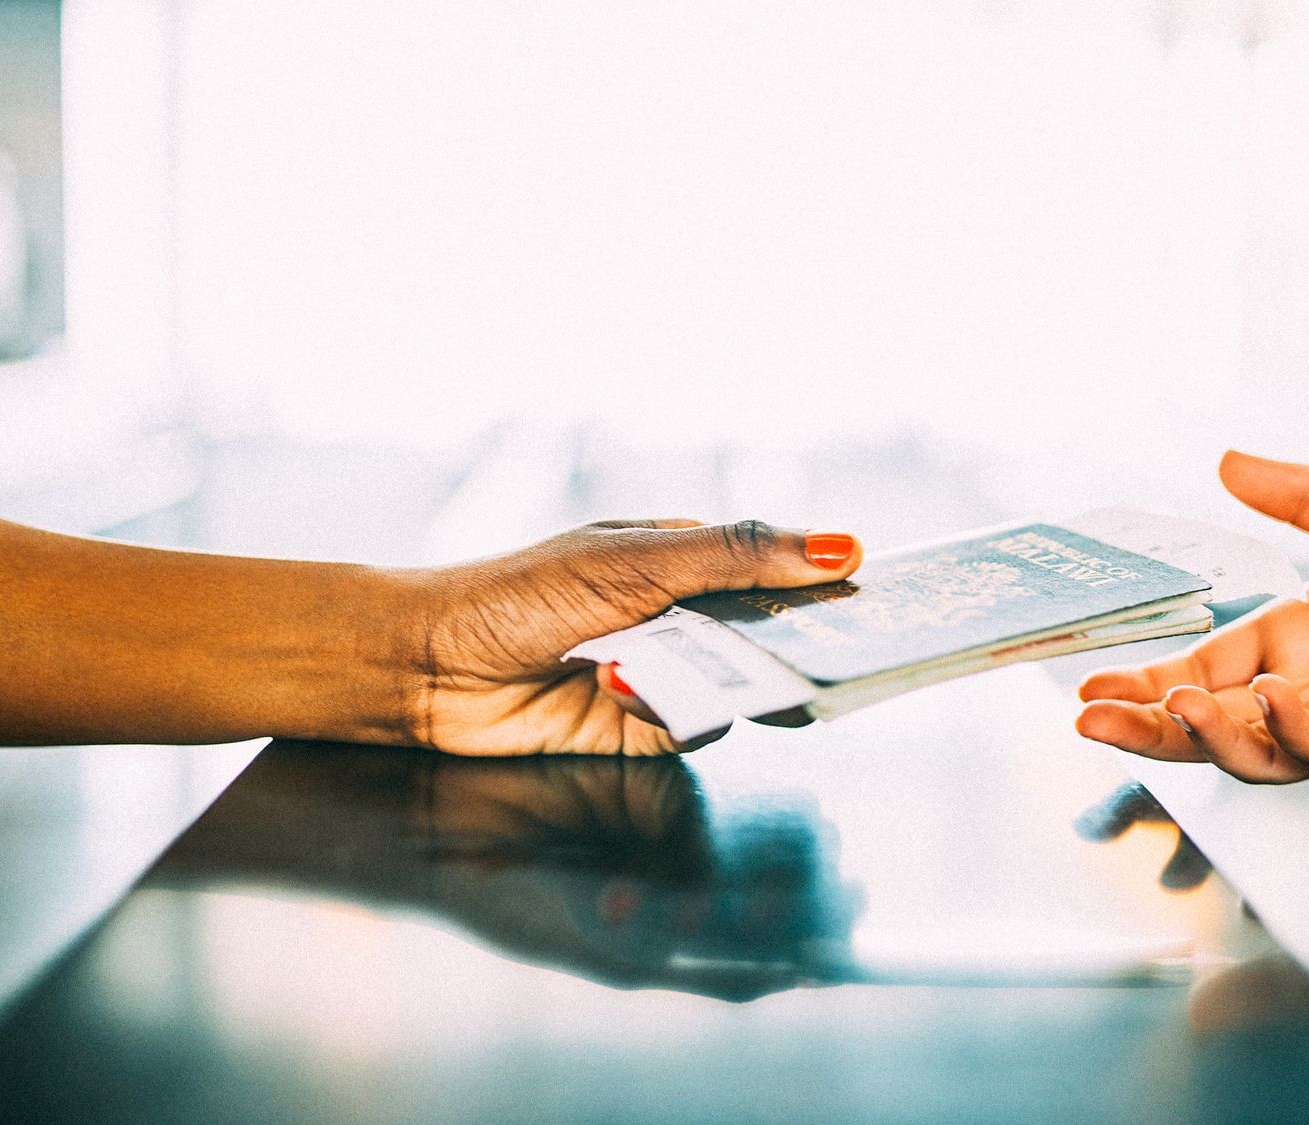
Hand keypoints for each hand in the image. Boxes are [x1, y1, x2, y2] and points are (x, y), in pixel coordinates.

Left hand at [409, 520, 860, 755]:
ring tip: (697, 671)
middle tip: (838, 662)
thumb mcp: (639, 560)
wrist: (425, 669)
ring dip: (726, 683)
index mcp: (688, 559)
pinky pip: (693, 729)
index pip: (781, 570)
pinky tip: (615, 687)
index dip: (831, 584)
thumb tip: (843, 545)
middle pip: (774, 636)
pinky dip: (672, 713)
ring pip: (740, 688)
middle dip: (801, 647)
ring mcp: (665, 677)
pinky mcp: (641, 732)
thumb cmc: (519, 594)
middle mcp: (684, 619)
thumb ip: (741, 557)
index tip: (883, 599)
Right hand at [1077, 452, 1308, 784]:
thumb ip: (1307, 497)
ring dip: (1209, 737)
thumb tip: (1225, 458)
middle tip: (1091, 722)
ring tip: (1177, 707)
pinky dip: (1292, 728)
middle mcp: (1300, 693)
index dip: (1143, 684)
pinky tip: (1274, 696)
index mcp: (1286, 643)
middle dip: (1145, 727)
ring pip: (1252, 751)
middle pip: (1203, 724)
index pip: (1196, 671)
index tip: (1087, 687)